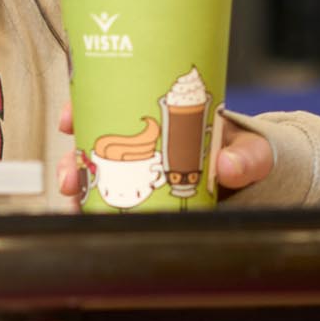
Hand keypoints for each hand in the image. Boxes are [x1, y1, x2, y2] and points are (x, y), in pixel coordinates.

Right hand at [54, 99, 270, 198]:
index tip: (68, 120)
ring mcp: (141, 171)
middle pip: (95, 145)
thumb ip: (247, 156)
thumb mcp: (250, 148)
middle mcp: (143, 142)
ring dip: (80, 189)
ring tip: (76, 203)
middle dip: (73, 159)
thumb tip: (229, 167)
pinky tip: (88, 216)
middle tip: (69, 175)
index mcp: (160, 116)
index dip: (81, 108)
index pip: (110, 103)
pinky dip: (95, 208)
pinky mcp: (146, 199)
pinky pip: (112, 201)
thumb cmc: (244, 152)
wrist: (251, 179)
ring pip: (98, 176)